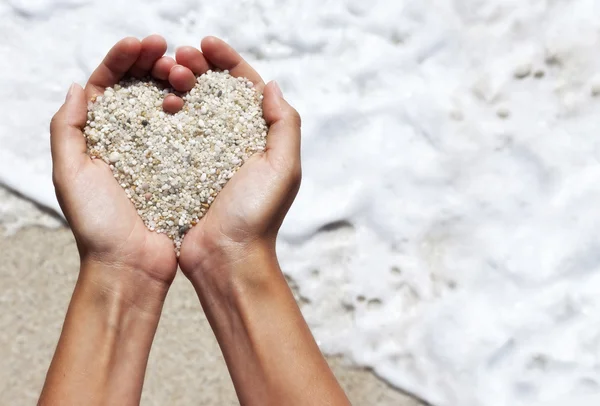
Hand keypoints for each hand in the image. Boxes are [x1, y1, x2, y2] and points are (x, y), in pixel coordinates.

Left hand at [50, 35, 190, 283]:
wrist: (132, 265)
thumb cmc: (98, 224)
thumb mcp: (70, 173)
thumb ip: (67, 129)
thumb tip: (79, 86)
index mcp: (96, 137)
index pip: (106, 86)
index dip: (121, 59)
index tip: (142, 44)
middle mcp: (125, 140)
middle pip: (136, 88)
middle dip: (150, 62)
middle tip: (168, 50)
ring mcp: (155, 152)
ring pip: (162, 103)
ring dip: (172, 79)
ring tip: (185, 70)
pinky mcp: (179, 165)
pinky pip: (185, 129)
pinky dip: (189, 108)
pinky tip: (195, 97)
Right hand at [175, 37, 302, 279]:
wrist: (226, 259)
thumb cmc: (256, 216)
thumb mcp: (283, 168)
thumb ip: (285, 125)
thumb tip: (271, 85)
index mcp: (260, 138)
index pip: (245, 88)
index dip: (228, 61)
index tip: (207, 43)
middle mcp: (234, 143)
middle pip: (216, 92)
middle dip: (200, 66)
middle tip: (181, 54)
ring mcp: (206, 155)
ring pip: (192, 107)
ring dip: (181, 82)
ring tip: (168, 72)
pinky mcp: (182, 169)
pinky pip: (172, 132)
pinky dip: (166, 111)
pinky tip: (157, 100)